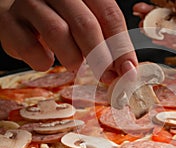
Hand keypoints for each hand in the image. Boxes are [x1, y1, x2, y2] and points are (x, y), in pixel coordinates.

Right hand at [0, 0, 137, 83]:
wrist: (16, 11)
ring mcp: (29, 3)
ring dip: (72, 59)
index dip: (121, 46)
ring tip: (75, 66)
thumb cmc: (59, 17)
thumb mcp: (86, 22)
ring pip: (58, 33)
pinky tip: (46, 60)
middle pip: (85, 24)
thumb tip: (126, 70)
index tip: (127, 70)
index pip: (109, 15)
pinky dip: (42, 61)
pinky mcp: (8, 22)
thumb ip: (107, 40)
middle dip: (100, 57)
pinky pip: (29, 47)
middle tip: (106, 76)